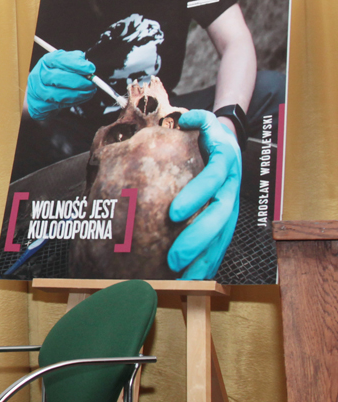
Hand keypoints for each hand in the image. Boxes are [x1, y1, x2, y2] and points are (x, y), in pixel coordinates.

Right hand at [25, 50, 96, 119]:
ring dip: (76, 95)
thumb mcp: (66, 65)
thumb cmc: (57, 77)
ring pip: (57, 94)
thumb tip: (88, 67)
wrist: (42, 94)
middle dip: (78, 82)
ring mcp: (36, 91)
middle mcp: (38, 75)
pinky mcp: (38, 106)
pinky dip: (71, 103)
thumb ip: (76, 62)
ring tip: (88, 93)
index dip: (76, 64)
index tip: (90, 69)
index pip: (59, 59)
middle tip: (91, 84)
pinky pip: (56, 106)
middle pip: (56, 78)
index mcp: (46, 61)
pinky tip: (79, 99)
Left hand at [167, 110, 241, 279]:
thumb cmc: (208, 137)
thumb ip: (197, 119)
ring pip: (221, 238)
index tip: (172, 213)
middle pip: (217, 218)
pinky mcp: (226, 221)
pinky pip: (220, 246)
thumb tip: (185, 118)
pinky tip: (192, 282)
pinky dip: (207, 265)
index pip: (210, 182)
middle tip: (172, 258)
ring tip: (182, 280)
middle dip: (196, 240)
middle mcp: (230, 189)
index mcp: (223, 164)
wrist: (229, 143)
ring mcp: (230, 207)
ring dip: (203, 261)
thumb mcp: (205, 122)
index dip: (195, 196)